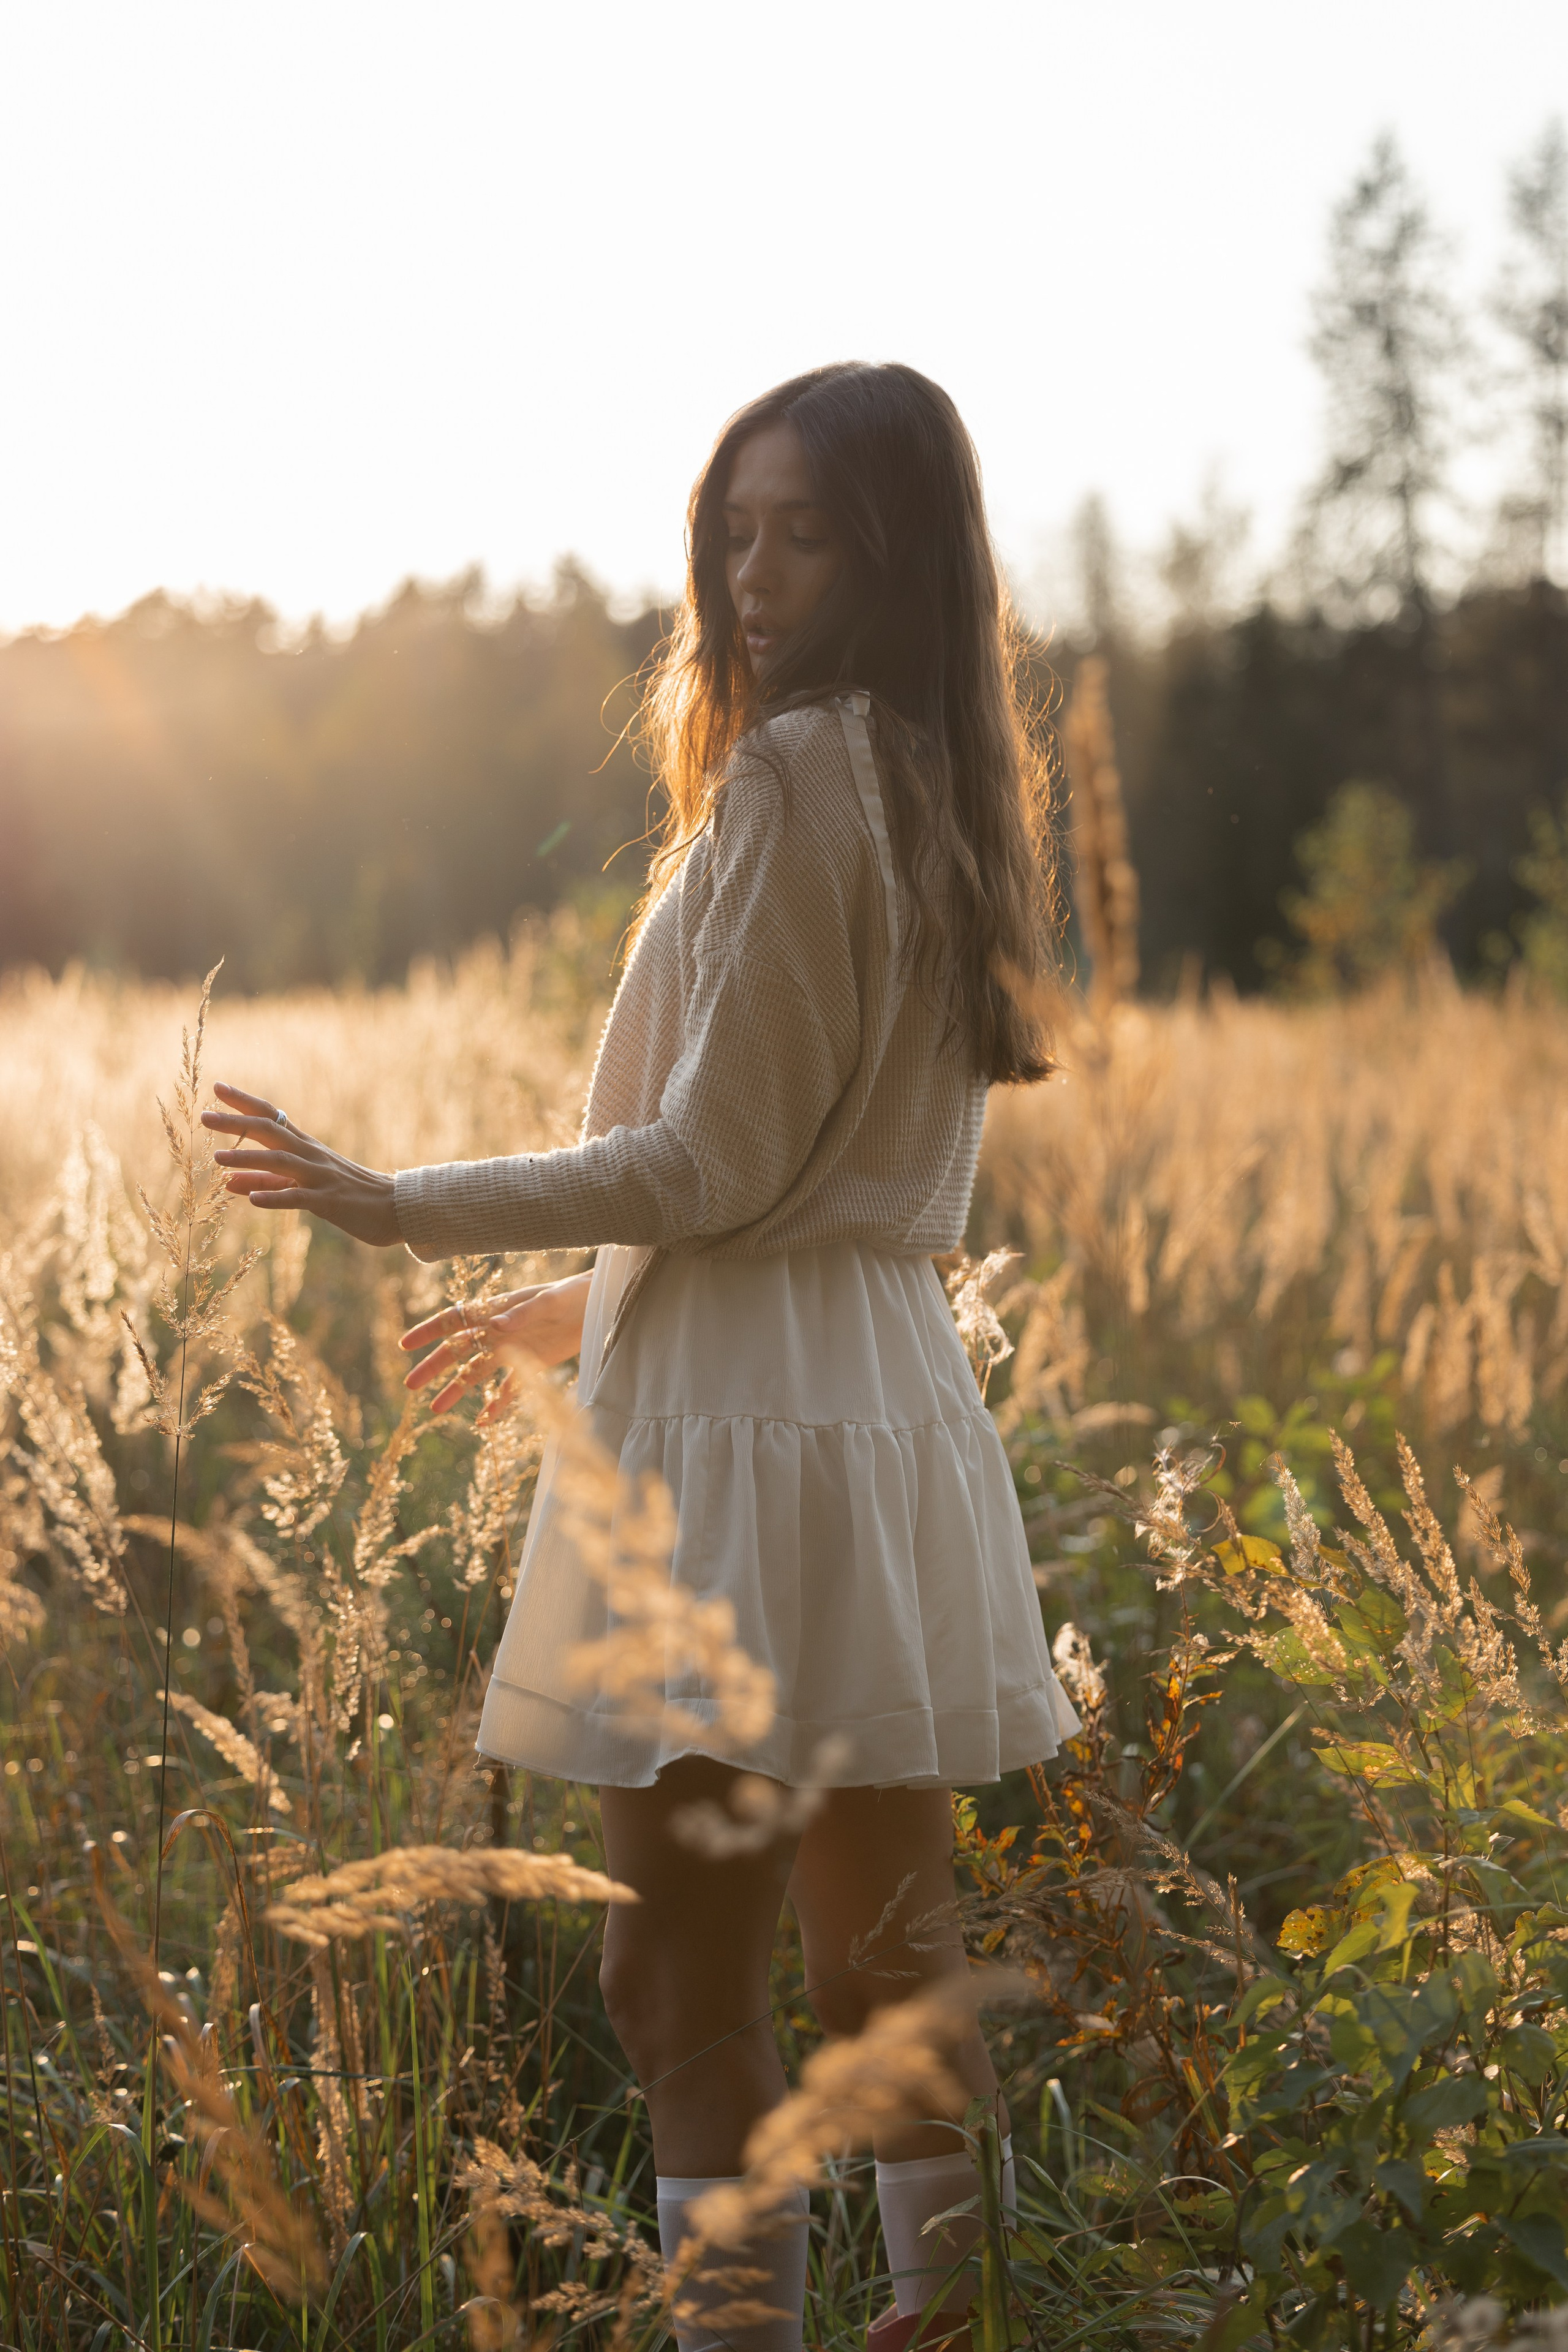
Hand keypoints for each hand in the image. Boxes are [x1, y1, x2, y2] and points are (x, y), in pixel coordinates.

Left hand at [202, 1082, 400, 1247]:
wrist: (395, 1208)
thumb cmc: (348, 1194)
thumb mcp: (301, 1185)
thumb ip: (265, 1182)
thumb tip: (226, 1181)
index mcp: (305, 1146)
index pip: (271, 1116)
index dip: (244, 1102)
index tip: (216, 1088)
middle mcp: (311, 1154)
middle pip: (270, 1131)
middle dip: (237, 1123)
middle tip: (204, 1116)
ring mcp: (321, 1176)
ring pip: (281, 1162)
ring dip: (248, 1158)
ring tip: (217, 1158)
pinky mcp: (330, 1201)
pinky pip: (299, 1198)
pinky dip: (275, 1197)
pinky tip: (251, 1199)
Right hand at [400, 1274, 591, 1420]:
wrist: (603, 1305)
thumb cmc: (576, 1293)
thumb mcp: (551, 1301)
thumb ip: (523, 1313)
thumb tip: (494, 1325)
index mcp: (498, 1308)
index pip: (455, 1319)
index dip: (429, 1331)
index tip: (405, 1346)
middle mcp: (500, 1330)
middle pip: (459, 1350)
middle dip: (434, 1366)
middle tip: (410, 1385)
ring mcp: (515, 1349)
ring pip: (478, 1371)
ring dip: (456, 1389)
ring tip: (435, 1409)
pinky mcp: (535, 1365)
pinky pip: (510, 1388)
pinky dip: (497, 1404)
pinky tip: (482, 1421)